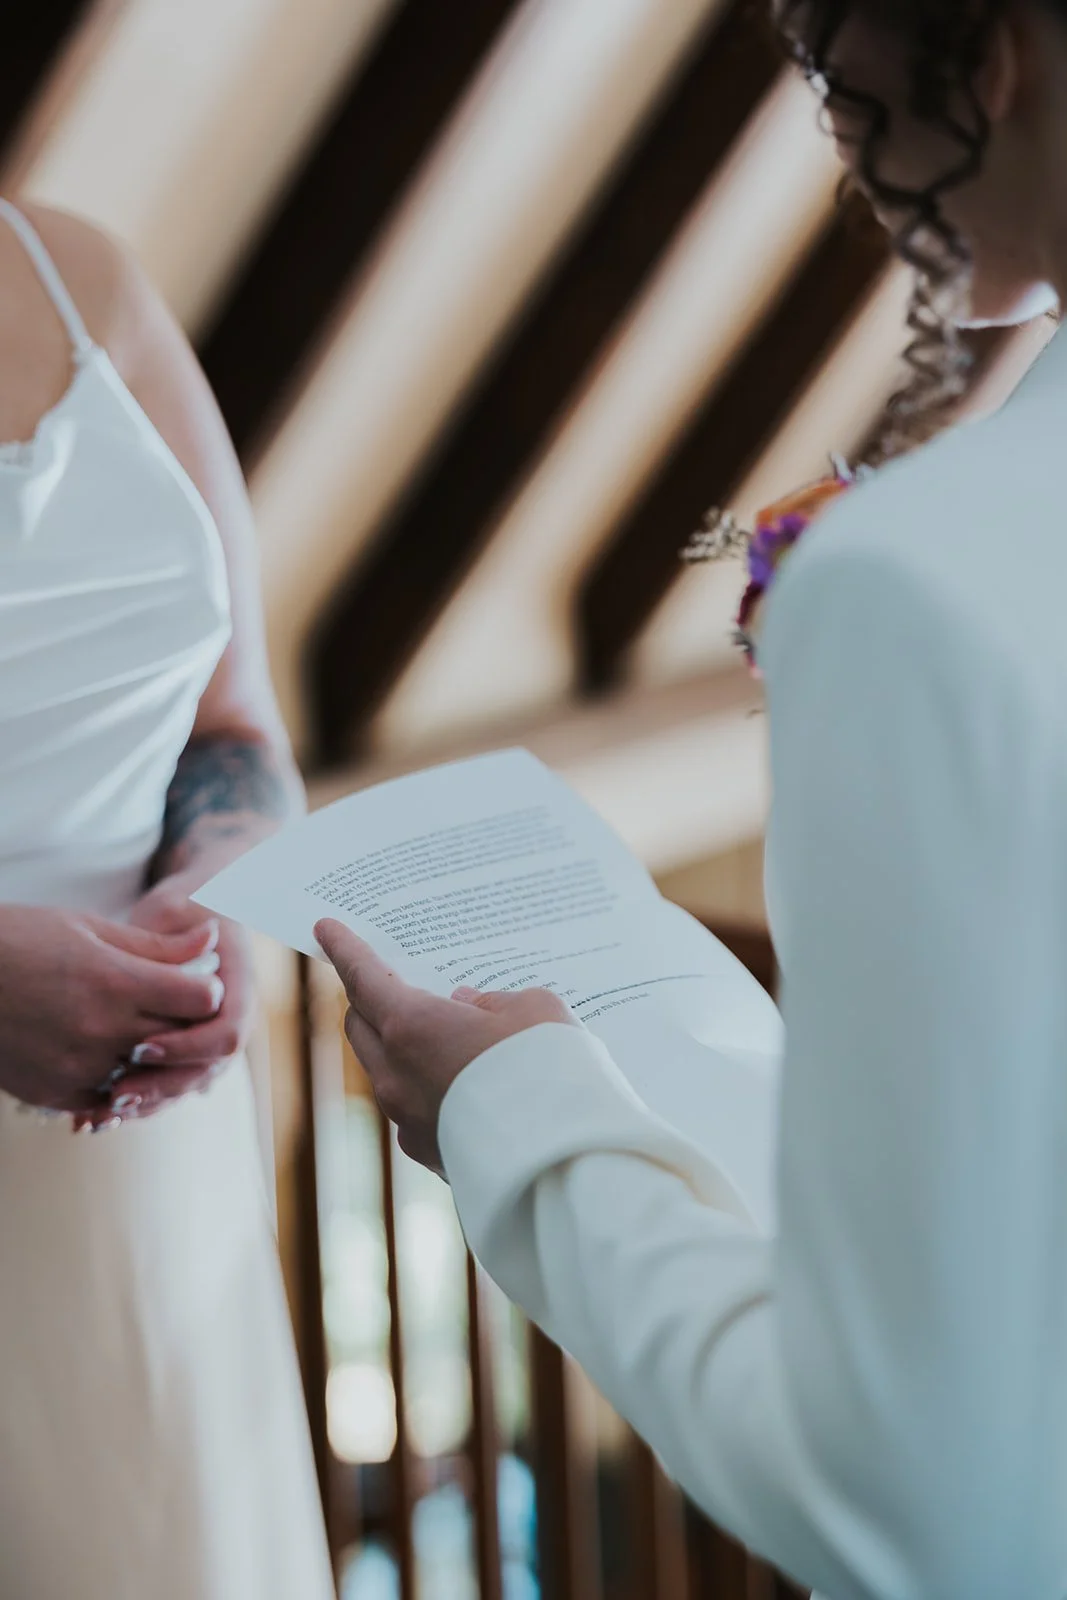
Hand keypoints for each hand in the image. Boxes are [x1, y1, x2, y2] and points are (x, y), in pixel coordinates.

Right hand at [0, 905, 223, 1115]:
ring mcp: (78, 1067)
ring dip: (155, 1058)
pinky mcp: (56, 1093)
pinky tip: (110, 1058)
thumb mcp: (90, 929)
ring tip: (142, 1033)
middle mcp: (101, 1030)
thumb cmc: (22, 940)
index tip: (196, 982)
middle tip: (178, 1009)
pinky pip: (110, 1099)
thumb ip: (158, 945)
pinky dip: (118, 1081)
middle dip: (187, 1025)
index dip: (205, 989)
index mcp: (115, 982)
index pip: (200, 998)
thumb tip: (213, 939)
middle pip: (180, 1039)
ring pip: (149, 1073)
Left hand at [101, 873, 255, 1119]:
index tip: (143, 1046)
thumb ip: (175, 933)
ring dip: (146, 1104)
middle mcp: (231, 1020)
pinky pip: (167, 1085)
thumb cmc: (189, 903)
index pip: (227, 1032)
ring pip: (185, 1086)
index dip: (188, 1045)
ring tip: (99, 1117)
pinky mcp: (186, 1051)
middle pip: (206, 1070)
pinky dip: (134, 1103)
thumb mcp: (179, 906)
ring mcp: (210, 1039)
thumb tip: (193, 944)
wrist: (202, 910)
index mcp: (240, 986)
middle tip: (116, 1096)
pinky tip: (92, 1117)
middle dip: (161, 1087)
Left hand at [315, 920, 575, 1171]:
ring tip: (443, 1037)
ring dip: (402, 1049)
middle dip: (368, 1000)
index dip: (344, 948)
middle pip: (361, 1026)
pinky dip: (427, 1089)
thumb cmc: (549, 1069)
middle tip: (388, 983)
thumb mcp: (532, 1009)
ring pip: (386, 1072)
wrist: (561, 1161)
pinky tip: (465, 1086)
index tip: (324, 928)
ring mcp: (408, 1121)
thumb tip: (468, 1011)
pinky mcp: (430, 1155)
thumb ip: (493, 1003)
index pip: (362, 977)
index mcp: (411, 1027)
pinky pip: (415, 1109)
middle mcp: (395, 1076)